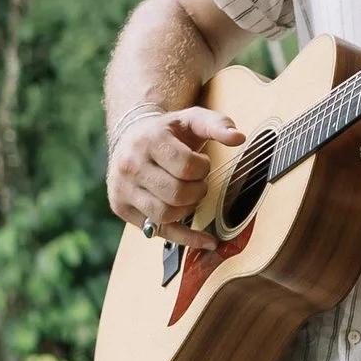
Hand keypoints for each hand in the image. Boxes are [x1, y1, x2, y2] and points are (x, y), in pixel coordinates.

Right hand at [108, 105, 242, 233]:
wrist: (130, 136)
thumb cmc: (167, 132)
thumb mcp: (192, 120)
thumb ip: (218, 124)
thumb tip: (239, 137)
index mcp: (148, 141)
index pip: (186, 167)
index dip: (203, 169)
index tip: (201, 164)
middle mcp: (130, 165)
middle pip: (176, 194)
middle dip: (197, 191)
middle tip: (198, 182)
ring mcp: (122, 188)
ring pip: (166, 215)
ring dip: (188, 209)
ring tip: (188, 195)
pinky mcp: (121, 207)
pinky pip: (158, 231)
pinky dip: (186, 239)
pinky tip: (207, 240)